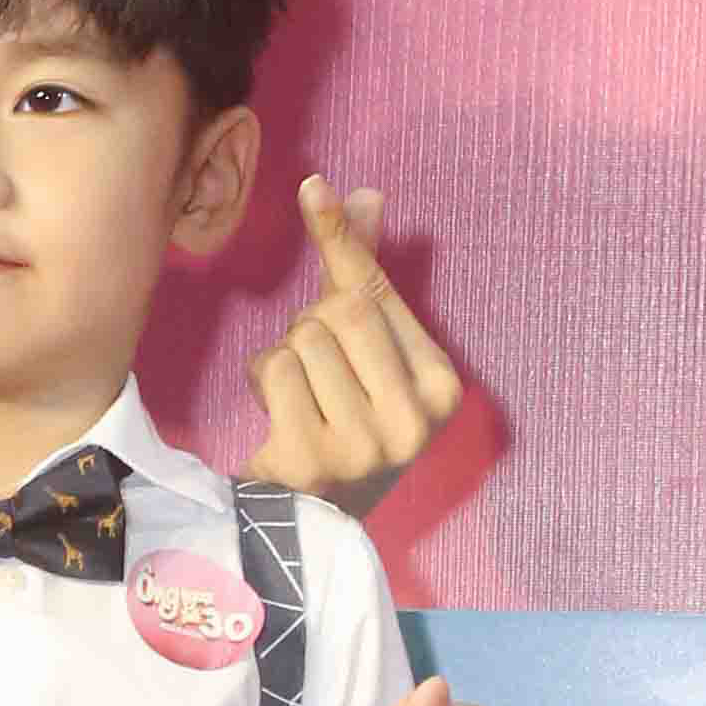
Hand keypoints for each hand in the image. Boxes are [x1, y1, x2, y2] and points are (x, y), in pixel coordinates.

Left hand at [243, 179, 464, 514]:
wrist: (306, 519)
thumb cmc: (341, 420)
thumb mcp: (367, 352)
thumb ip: (367, 275)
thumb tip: (365, 193)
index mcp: (442, 391)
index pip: (379, 293)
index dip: (340, 246)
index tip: (313, 186)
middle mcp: (415, 423)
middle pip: (342, 311)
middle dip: (312, 324)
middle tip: (317, 368)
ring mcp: (367, 447)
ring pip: (303, 340)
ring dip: (285, 357)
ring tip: (300, 399)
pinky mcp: (315, 462)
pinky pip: (275, 371)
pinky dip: (263, 381)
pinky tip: (277, 418)